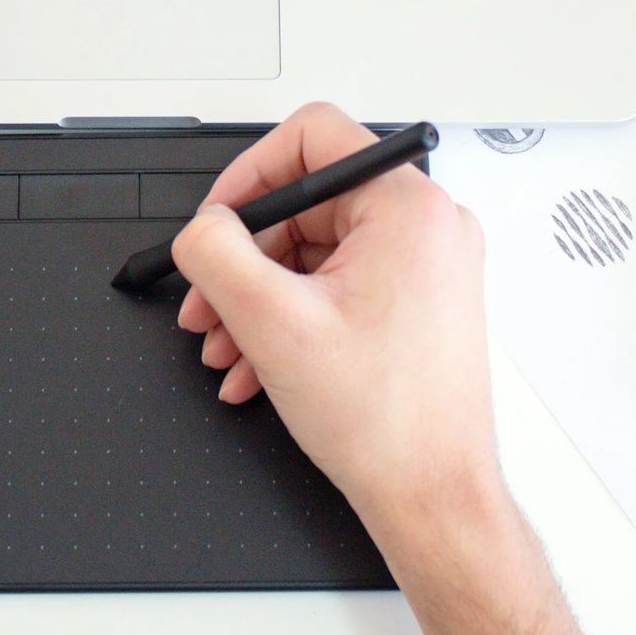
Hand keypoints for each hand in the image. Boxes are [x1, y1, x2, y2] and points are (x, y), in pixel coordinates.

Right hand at [172, 103, 497, 523]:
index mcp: (408, 208)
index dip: (249, 174)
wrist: (433, 497)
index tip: (216, 220)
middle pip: (306, 205)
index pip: (313, 137)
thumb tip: (202, 228)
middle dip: (243, 258)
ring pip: (313, 253)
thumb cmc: (387, 422)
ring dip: (257, 298)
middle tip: (206, 302)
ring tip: (224, 345)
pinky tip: (254, 365)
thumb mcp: (272, 321)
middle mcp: (427, 227)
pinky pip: (335, 286)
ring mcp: (425, 267)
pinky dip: (289, 318)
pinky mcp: (416, 302)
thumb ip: (218, 254)